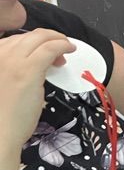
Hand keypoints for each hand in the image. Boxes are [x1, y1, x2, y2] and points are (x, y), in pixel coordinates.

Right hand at [0, 31, 75, 152]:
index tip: (44, 52)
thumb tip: (37, 62)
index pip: (13, 40)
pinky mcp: (28, 69)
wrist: (0, 134)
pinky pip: (50, 48)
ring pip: (39, 37)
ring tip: (66, 48)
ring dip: (56, 39)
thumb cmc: (3, 115)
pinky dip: (63, 45)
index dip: (32, 43)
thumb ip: (15, 70)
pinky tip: (70, 49)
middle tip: (60, 50)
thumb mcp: (5, 85)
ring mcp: (12, 60)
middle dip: (47, 38)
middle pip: (27, 35)